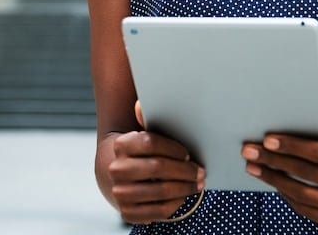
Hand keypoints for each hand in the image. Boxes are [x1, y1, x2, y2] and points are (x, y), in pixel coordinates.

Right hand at [106, 101, 205, 223]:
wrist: (118, 174)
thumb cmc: (140, 152)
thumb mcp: (143, 134)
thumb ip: (145, 117)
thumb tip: (140, 105)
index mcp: (121, 145)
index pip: (151, 143)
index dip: (174, 148)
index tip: (187, 152)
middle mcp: (116, 169)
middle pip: (158, 168)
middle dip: (185, 170)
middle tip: (201, 171)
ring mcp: (120, 192)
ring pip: (161, 191)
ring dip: (185, 188)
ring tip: (197, 184)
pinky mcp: (127, 212)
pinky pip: (159, 210)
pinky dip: (176, 204)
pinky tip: (183, 196)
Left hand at [240, 107, 317, 232]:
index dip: (293, 146)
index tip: (267, 140)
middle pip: (309, 174)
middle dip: (276, 161)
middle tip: (250, 152)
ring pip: (304, 194)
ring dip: (274, 180)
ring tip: (254, 168)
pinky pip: (306, 210)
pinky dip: (286, 196)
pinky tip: (273, 183)